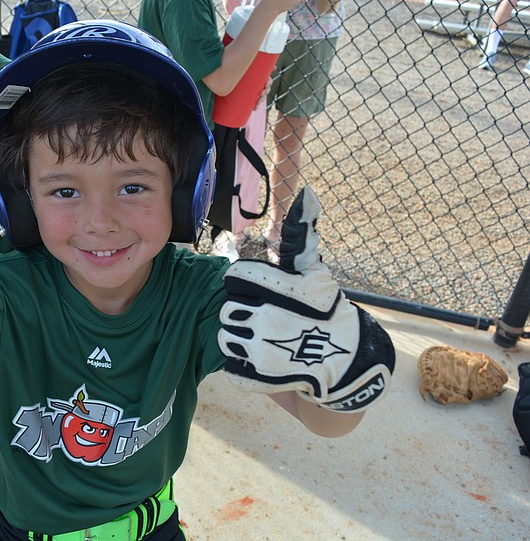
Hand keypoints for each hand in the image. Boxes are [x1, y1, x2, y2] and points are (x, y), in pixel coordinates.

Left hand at [218, 186, 394, 411]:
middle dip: (243, 312)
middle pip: (226, 309)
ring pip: (225, 336)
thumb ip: (302, 234)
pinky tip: (265, 359)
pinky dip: (243, 363)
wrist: (342, 364)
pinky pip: (231, 363)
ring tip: (265, 339)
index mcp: (278, 289)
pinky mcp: (255, 375)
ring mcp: (260, 349)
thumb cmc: (325, 310)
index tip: (263, 293)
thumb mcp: (315, 270)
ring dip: (241, 338)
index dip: (246, 286)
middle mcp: (266, 317)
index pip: (233, 279)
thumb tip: (306, 193)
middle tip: (266, 319)